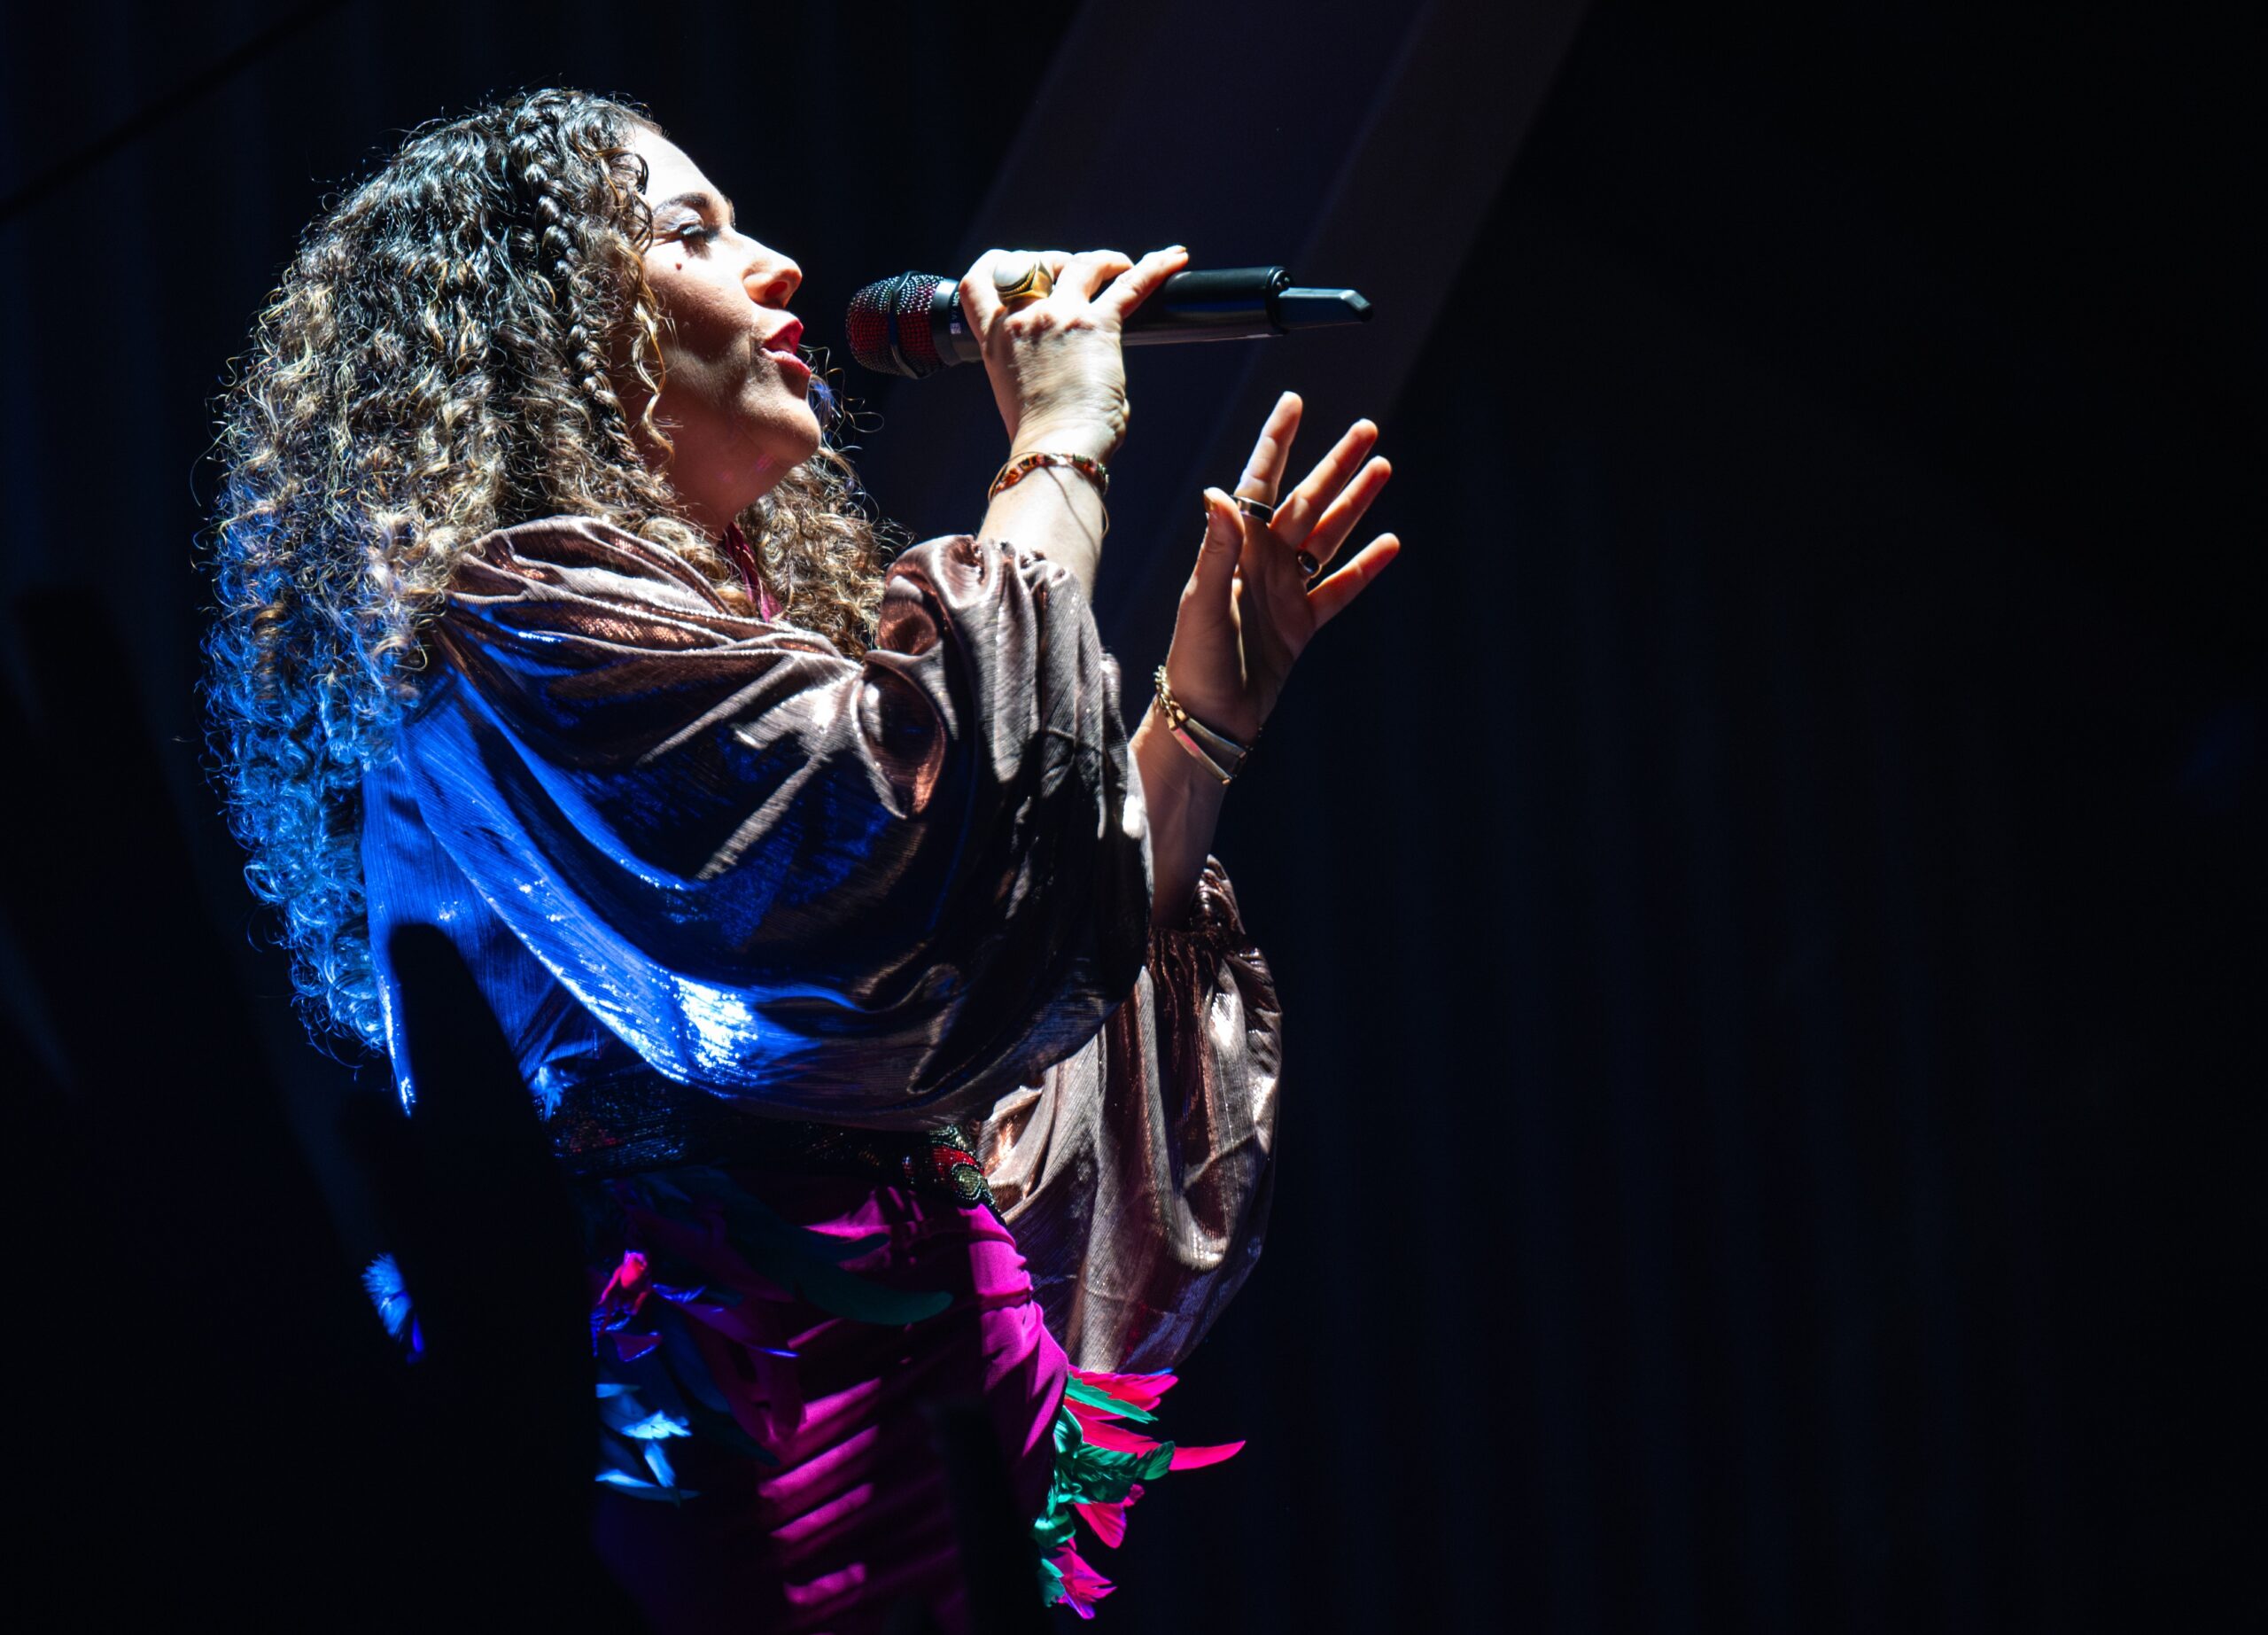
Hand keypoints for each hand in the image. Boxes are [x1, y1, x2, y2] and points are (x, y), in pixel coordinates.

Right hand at [958, 245, 1189, 461]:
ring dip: (1102, 261)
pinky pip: (1131, 285)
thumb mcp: (1017, 393)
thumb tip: (1073, 367)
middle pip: (1035, 264)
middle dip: (1056, 260)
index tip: (1020, 265)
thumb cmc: (1041, 438)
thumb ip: (1035, 364)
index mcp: (995, 340)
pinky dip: (1155, 268)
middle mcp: (1023, 320)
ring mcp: (1060, 317)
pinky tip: (1174, 259)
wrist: (1056, 450)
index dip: (998, 264)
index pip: (978, 282)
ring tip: (1121, 266)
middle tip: (1078, 272)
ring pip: (1082, 265)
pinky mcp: (1098, 326)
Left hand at [1162, 392, 1399, 743]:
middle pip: (1307, 502)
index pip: (1260, 483)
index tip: (1294, 402)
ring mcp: (1284, 593)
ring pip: (1328, 537)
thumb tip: (1221, 491)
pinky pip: (1340, 588)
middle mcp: (1262, 564)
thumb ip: (1218, 548)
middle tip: (1366, 428)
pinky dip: (1364, 567)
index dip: (1277, 442)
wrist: (1207, 720)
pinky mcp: (1301, 626)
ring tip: (1384, 468)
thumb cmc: (1194, 662)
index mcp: (1237, 550)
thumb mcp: (1202, 602)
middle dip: (1335, 464)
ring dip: (1355, 504)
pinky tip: (1390, 543)